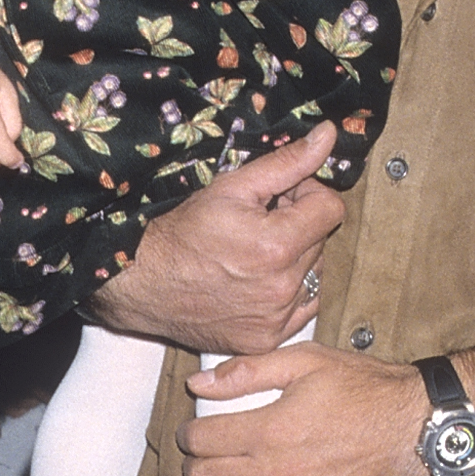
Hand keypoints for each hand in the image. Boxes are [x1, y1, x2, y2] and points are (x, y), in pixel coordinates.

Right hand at [88, 125, 342, 356]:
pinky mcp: (267, 339)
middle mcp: (282, 287)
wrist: (144, 283)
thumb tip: (328, 135)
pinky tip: (256, 282)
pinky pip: (302, 309)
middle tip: (259, 224)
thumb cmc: (183, 232)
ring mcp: (275, 318)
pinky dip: (288, 294)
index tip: (283, 196)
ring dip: (295, 261)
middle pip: (321, 242)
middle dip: (298, 226)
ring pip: (314, 276)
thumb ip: (287, 163)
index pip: (331, 209)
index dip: (309, 194)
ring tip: (255, 255)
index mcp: (278, 245)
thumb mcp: (232, 187)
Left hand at [178, 341, 425, 475]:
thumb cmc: (367, 390)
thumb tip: (200, 384)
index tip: (193, 433)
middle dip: (193, 470)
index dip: (189, 435)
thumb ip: (250, 370)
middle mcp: (276, 473)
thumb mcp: (308, 361)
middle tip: (198, 462)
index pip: (203, 439)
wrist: (417, 427)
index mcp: (270, 429)